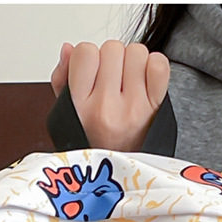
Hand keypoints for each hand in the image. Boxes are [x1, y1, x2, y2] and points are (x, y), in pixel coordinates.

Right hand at [50, 40, 169, 150]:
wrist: (122, 173)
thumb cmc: (96, 142)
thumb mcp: (67, 116)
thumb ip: (62, 80)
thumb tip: (69, 49)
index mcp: (80, 107)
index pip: (84, 52)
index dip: (88, 56)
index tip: (90, 71)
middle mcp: (107, 108)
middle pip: (112, 48)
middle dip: (111, 60)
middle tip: (111, 80)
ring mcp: (134, 107)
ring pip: (136, 52)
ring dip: (132, 62)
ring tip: (127, 82)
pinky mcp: (156, 107)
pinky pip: (159, 65)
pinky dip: (154, 66)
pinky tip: (145, 80)